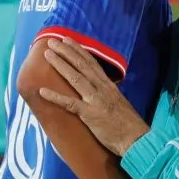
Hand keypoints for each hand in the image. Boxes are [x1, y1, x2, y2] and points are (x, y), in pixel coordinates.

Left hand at [37, 38, 149, 155]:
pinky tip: (42, 91)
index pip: (92, 63)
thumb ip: (107, 94)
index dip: (79, 50)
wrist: (136, 139)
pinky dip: (55, 97)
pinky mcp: (90, 114)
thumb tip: (97, 90)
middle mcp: (102, 88)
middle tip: (51, 41)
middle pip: (81, 65)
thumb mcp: (118, 102)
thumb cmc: (128, 124)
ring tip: (47, 55)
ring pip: (75, 78)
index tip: (68, 40)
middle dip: (66, 51)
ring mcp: (95, 100)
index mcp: (108, 85)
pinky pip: (69, 103)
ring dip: (60, 65)